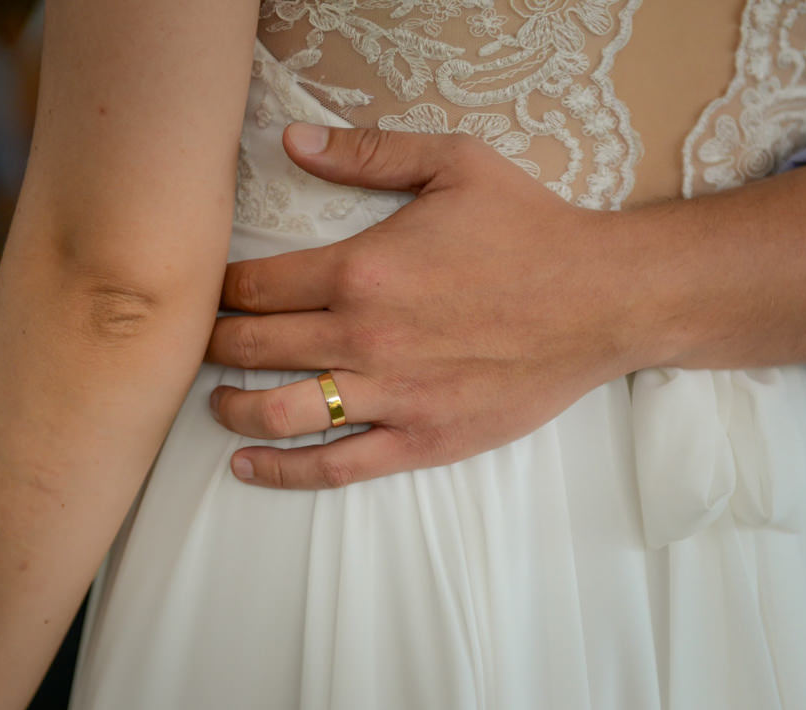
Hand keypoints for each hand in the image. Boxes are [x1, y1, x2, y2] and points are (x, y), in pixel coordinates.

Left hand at [206, 123, 669, 488]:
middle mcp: (364, 337)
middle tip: (203, 344)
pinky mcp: (422, 440)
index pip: (256, 286)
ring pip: (281, 412)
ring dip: (233, 408)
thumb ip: (367, 153)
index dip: (220, 290)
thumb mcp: (454, 164)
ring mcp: (391, 395)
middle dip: (214, 345)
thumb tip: (292, 142)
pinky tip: (248, 465)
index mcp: (362, 269)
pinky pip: (336, 466)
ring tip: (216, 403)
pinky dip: (283, 471)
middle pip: (254, 347)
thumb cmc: (530, 229)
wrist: (602, 299)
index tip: (213, 294)